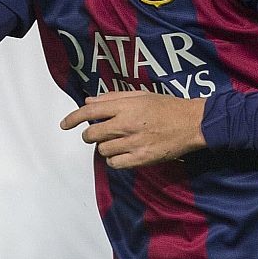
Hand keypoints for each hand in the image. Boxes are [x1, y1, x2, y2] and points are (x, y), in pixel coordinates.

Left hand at [61, 89, 207, 168]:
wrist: (193, 123)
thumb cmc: (167, 107)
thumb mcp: (140, 95)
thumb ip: (112, 98)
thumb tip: (88, 101)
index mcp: (125, 106)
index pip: (90, 111)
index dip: (73, 118)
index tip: (64, 124)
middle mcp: (126, 124)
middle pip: (93, 134)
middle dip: (91, 135)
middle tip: (100, 134)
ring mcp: (134, 143)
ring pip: (102, 150)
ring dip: (105, 147)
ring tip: (119, 142)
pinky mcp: (142, 158)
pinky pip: (115, 163)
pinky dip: (114, 160)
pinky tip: (123, 153)